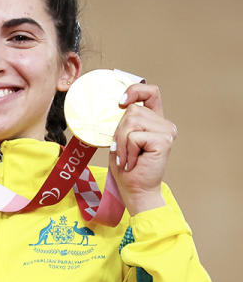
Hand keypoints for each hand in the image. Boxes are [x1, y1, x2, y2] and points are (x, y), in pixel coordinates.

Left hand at [110, 83, 177, 214]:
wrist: (135, 190)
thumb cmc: (126, 167)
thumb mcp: (120, 140)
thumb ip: (122, 123)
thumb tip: (115, 107)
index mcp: (154, 120)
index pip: (150, 92)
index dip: (135, 90)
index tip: (121, 102)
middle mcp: (163, 124)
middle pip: (132, 111)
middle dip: (119, 132)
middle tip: (123, 152)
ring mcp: (166, 131)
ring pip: (131, 122)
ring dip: (121, 143)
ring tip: (128, 158)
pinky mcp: (164, 140)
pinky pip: (133, 137)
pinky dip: (127, 151)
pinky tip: (134, 162)